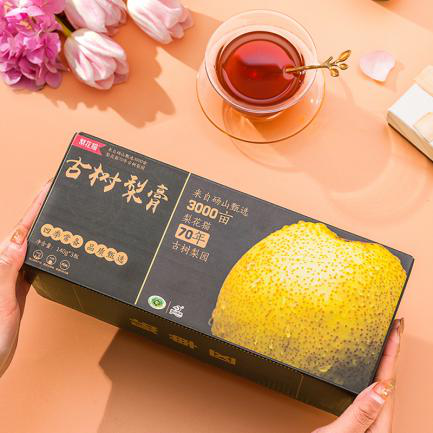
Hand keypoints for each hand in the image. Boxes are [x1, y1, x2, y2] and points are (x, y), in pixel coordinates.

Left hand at [0, 181, 50, 375]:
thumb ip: (5, 270)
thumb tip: (18, 240)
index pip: (20, 230)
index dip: (35, 207)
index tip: (48, 188)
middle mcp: (5, 266)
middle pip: (26, 232)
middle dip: (41, 210)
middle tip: (57, 194)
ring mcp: (12, 276)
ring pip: (32, 245)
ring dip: (45, 229)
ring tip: (59, 214)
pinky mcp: (19, 287)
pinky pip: (35, 262)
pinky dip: (47, 251)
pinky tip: (55, 248)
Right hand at [313, 317, 402, 432]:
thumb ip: (360, 415)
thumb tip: (379, 389)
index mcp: (379, 427)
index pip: (387, 382)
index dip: (391, 353)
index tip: (395, 330)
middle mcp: (378, 426)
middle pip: (390, 382)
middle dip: (393, 353)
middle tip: (395, 328)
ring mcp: (370, 425)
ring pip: (382, 388)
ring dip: (386, 363)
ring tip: (387, 343)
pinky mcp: (360, 424)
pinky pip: (372, 394)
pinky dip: (374, 376)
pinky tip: (371, 373)